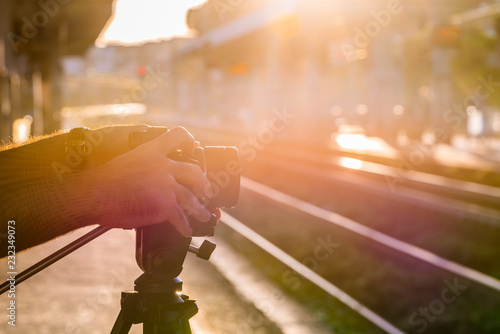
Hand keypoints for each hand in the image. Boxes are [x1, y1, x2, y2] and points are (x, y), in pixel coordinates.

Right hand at [70, 127, 213, 235]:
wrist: (96, 194)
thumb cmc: (105, 180)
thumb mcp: (127, 160)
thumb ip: (143, 164)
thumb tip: (148, 177)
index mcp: (152, 151)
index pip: (178, 135)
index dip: (189, 140)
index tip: (193, 147)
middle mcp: (164, 166)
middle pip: (194, 171)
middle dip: (203, 183)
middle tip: (207, 190)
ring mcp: (167, 186)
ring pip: (192, 198)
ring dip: (200, 209)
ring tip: (204, 215)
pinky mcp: (165, 205)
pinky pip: (181, 217)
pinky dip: (185, 226)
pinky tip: (186, 230)